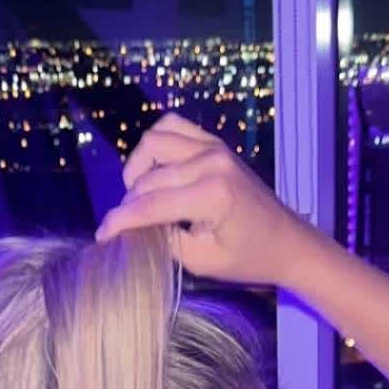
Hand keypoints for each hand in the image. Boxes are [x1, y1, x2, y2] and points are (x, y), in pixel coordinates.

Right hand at [94, 111, 315, 287]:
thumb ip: (165, 241)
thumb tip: (134, 227)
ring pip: (154, 143)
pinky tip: (155, 170)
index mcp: (212, 194)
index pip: (151, 205)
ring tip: (140, 197)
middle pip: (148, 177)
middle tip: (129, 227)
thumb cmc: (249, 258)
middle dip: (129, 203)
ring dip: (138, 169)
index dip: (120, 221)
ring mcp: (214, 146)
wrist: (286, 241)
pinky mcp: (214, 142)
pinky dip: (155, 145)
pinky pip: (171, 127)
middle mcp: (212, 162)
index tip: (102, 235)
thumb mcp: (203, 261)